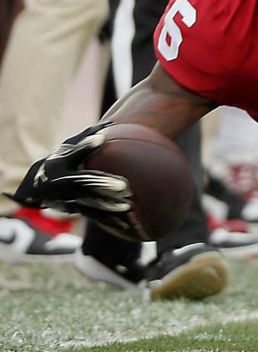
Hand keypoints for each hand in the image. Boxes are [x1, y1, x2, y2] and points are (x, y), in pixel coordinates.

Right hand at [6, 123, 130, 214]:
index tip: (102, 137)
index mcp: (63, 163)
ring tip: (127, 206)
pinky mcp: (76, 209)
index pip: (76, 152)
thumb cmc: (58, 162)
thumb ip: (85, 138)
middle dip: (103, 183)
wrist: (36, 188)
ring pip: (90, 201)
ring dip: (108, 204)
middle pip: (85, 181)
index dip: (87, 145)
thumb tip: (109, 125)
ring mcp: (70, 197)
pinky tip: (126, 226)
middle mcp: (65, 181)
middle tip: (124, 185)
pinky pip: (93, 215)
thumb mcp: (66, 149)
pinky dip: (108, 221)